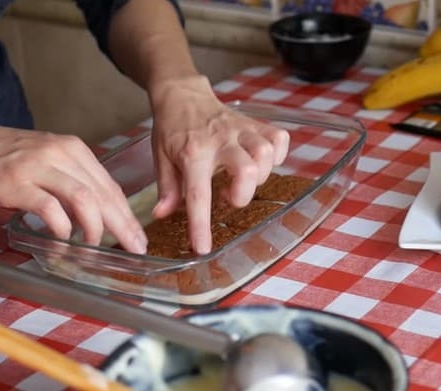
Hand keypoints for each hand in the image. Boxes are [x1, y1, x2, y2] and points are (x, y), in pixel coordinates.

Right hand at [0, 113, 146, 253]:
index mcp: (74, 149)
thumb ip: (74, 181)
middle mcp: (60, 154)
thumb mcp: (48, 161)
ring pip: (83, 199)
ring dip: (94, 228)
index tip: (138, 236)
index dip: (127, 215)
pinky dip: (61, 229)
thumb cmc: (4, 158)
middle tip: (133, 248)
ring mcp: (38, 167)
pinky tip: (63, 241)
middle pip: (103, 194)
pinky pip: (50, 209)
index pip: (110, 186)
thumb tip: (101, 214)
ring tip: (94, 247)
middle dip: (122, 225)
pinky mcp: (16, 183)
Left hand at [149, 75, 289, 254]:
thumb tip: (163, 215)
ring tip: (243, 180)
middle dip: (243, 193)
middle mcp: (220, 140)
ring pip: (266, 153)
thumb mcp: (160, 158)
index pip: (199, 194)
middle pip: (247, 169)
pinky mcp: (255, 123)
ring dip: (260, 175)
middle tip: (228, 196)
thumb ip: (167, 188)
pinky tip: (261, 163)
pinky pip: (279, 138)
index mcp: (192, 152)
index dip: (201, 225)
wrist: (182, 93)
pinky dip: (277, 156)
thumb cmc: (172, 129)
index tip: (203, 247)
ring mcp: (241, 130)